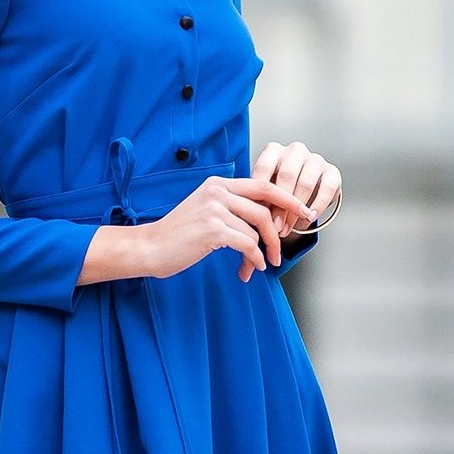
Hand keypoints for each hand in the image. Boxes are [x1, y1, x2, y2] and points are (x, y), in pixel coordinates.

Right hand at [141, 174, 318, 282]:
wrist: (149, 247)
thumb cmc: (177, 235)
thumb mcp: (204, 210)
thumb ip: (231, 208)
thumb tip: (263, 221)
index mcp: (218, 184)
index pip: (263, 186)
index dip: (287, 199)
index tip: (304, 212)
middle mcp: (217, 192)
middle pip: (264, 210)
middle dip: (277, 235)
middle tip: (279, 254)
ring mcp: (215, 209)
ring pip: (255, 232)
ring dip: (259, 254)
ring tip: (253, 267)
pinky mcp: (213, 230)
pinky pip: (247, 245)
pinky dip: (253, 259)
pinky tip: (250, 269)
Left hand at [244, 139, 342, 280]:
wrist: (300, 194)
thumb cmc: (274, 201)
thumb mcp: (261, 205)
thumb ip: (251, 221)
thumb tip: (244, 269)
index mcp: (272, 152)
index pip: (263, 171)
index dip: (260, 197)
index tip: (258, 221)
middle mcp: (294, 151)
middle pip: (285, 176)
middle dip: (279, 206)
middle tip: (274, 230)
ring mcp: (315, 159)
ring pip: (305, 182)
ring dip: (295, 210)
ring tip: (287, 229)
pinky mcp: (332, 172)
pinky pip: (327, 188)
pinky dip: (318, 205)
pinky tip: (309, 219)